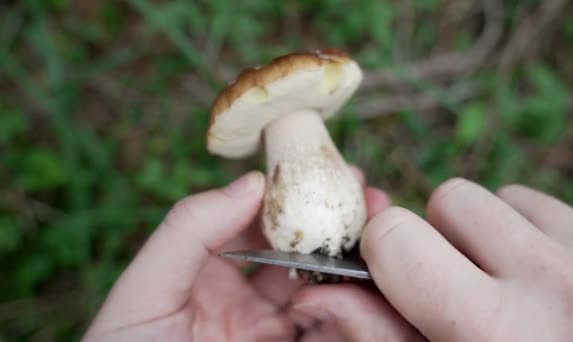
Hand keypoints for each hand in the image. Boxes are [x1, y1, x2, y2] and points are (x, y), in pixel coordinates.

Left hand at [83, 169, 391, 340]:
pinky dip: (352, 316)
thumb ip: (191, 230)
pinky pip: (334, 336)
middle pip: (308, 259)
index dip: (301, 200)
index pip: (266, 228)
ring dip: (356, 271)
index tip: (338, 174)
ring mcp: (275, 336)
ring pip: (332, 297)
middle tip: (373, 202)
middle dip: (342, 230)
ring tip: (374, 247)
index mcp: (215, 276)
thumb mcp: (147, 290)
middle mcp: (251, 305)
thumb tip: (254, 180)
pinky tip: (353, 295)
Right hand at [293, 178, 572, 340]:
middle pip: (450, 200)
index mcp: (504, 335)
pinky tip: (569, 290)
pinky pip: (560, 210)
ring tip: (525, 296)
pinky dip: (547, 239)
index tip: (400, 280)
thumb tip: (317, 293)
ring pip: (508, 199)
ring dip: (499, 238)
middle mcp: (564, 285)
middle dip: (443, 239)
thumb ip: (384, 339)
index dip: (386, 255)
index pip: (397, 237)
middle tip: (469, 295)